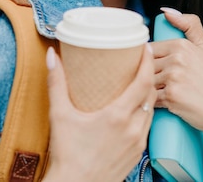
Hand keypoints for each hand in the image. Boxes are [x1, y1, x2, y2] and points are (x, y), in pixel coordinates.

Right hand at [42, 45, 155, 181]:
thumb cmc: (67, 154)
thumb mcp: (60, 114)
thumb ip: (56, 83)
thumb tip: (51, 56)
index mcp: (118, 116)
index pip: (143, 83)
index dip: (146, 62)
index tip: (145, 48)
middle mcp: (133, 129)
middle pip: (151, 94)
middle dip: (149, 75)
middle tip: (141, 61)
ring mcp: (137, 143)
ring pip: (151, 111)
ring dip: (148, 95)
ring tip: (138, 82)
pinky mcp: (137, 154)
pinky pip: (147, 127)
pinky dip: (144, 113)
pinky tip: (134, 109)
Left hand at [150, 9, 202, 180]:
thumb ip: (190, 25)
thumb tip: (166, 11)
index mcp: (181, 45)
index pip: (148, 50)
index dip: (148, 62)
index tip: (154, 71)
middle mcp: (177, 59)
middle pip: (144, 65)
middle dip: (145, 76)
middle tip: (152, 85)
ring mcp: (174, 77)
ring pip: (145, 80)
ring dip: (146, 89)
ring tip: (155, 95)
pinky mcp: (171, 96)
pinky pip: (149, 96)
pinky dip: (150, 102)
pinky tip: (157, 104)